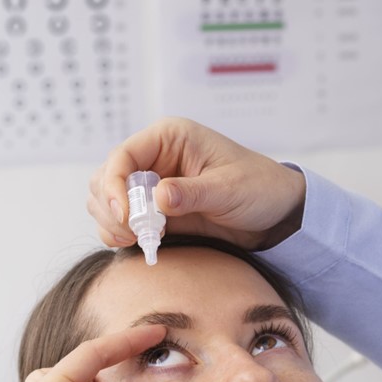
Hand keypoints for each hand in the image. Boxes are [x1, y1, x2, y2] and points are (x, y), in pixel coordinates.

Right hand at [87, 117, 306, 251]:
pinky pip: (121, 219)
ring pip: (106, 199)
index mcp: (170, 137)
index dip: (115, 186)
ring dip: (112, 222)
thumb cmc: (259, 188)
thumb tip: (158, 198)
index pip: (123, 156)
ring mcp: (151, 183)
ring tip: (139, 240)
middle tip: (133, 234)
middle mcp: (155, 156)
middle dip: (111, 207)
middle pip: (105, 178)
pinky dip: (120, 232)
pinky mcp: (154, 209)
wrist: (276, 213)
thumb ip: (193, 193)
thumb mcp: (230, 190)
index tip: (126, 216)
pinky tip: (139, 243)